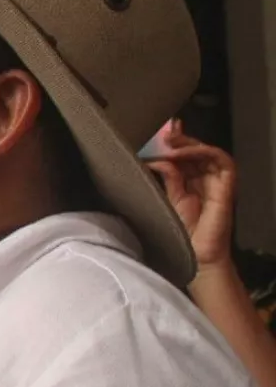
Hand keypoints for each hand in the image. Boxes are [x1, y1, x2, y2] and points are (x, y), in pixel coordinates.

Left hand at [147, 126, 235, 270]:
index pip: (185, 155)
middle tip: (164, 132)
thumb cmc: (182, 231)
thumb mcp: (170, 199)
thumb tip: (158, 158)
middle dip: (181, 139)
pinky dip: (205, 152)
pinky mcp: (227, 188)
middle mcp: (205, 179)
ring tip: (171, 140)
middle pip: (197, 151)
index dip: (175, 142)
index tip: (160, 131)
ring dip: (191, 143)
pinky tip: (184, 152)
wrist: (196, 255)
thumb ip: (168, 177)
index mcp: (190, 181)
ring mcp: (218, 183)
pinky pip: (223, 163)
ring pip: (210, 153)